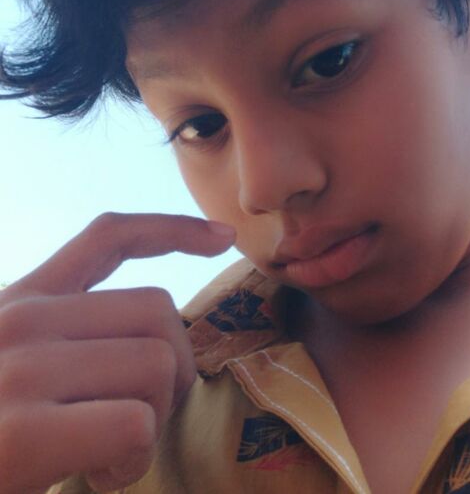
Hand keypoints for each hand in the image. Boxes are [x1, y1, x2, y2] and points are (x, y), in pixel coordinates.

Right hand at [0, 212, 235, 492]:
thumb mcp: (14, 359)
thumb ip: (66, 340)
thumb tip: (155, 340)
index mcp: (19, 301)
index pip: (109, 236)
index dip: (173, 228)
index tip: (221, 237)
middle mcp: (19, 319)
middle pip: (157, 311)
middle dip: (172, 367)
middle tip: (139, 419)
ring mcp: (18, 370)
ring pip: (156, 362)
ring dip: (156, 415)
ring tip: (112, 454)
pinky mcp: (17, 433)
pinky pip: (133, 423)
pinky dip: (134, 459)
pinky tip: (99, 478)